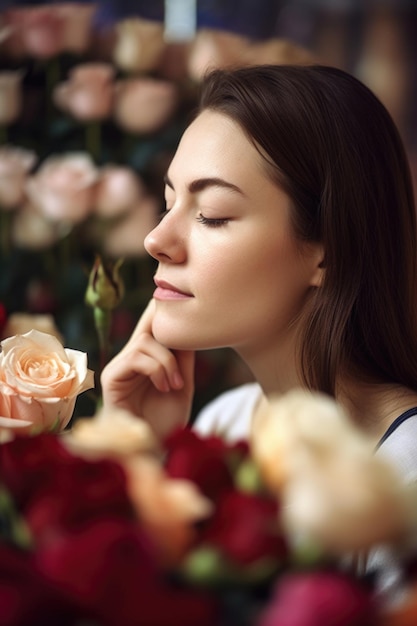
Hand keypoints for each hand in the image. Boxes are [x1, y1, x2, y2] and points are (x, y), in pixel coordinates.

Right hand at [100, 299, 194, 438]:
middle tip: (180, 351)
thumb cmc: (165, 422)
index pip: (152, 326)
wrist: (151, 450)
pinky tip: (164, 387)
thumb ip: (182, 360)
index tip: (178, 296)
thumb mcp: (182, 387)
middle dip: (167, 328)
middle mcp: (130, 359)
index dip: (161, 310)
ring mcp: (119, 366)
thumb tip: (188, 330)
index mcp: (146, 359)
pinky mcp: (112, 377)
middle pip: (148, 326)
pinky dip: (156, 369)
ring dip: (167, 362)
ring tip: (174, 385)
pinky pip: (135, 357)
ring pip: (144, 342)